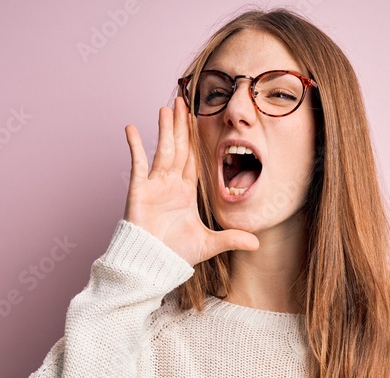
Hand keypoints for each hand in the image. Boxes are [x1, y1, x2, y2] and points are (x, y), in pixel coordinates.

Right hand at [123, 96, 259, 266]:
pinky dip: (135, 145)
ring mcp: (154, 186)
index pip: (192, 159)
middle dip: (180, 125)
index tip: (197, 119)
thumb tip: (257, 244)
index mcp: (185, 193)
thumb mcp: (209, 244)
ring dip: (165, 129)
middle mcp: (170, 185)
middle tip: (182, 102)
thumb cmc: (175, 255)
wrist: (152, 265)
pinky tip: (131, 128)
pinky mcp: (139, 190)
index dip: (195, 139)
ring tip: (167, 107)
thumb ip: (231, 239)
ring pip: (163, 150)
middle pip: (178, 148)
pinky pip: (137, 163)